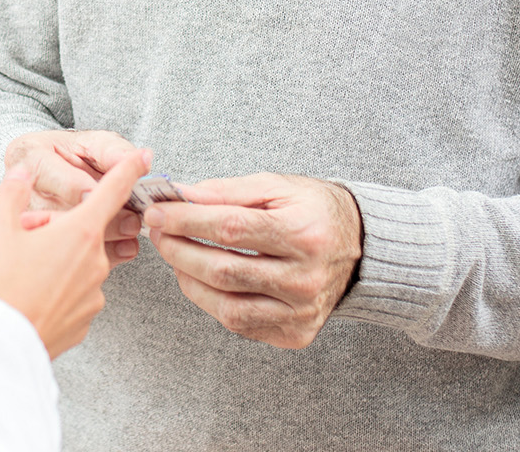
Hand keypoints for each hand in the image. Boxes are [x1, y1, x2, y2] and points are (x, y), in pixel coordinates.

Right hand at [0, 148, 153, 357]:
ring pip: (79, 263)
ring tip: (25, 271)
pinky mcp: (86, 318)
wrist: (3, 346)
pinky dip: (59, 288)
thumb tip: (22, 172)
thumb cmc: (1, 284)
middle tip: (26, 239)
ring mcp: (94, 293)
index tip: (146, 155)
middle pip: (85, 231)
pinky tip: (34, 295)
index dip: (130, 169)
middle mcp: (95, 261)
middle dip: (61, 229)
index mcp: (78, 232)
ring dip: (59, 259)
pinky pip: (76, 292)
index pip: (112, 191)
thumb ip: (13, 192)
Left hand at [143, 173, 361, 349]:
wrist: (361, 247)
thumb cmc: (314, 210)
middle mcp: (306, 279)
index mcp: (304, 234)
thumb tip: (182, 196)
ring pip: (227, 306)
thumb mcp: (276, 186)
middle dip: (179, 250)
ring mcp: (301, 312)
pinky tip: (199, 278)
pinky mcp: (295, 333)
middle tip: (157, 232)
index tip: (157, 212)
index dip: (186, 221)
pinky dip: (211, 301)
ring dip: (188, 279)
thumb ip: (227, 191)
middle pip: (224, 271)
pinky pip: (240, 324)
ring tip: (174, 255)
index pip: (230, 229)